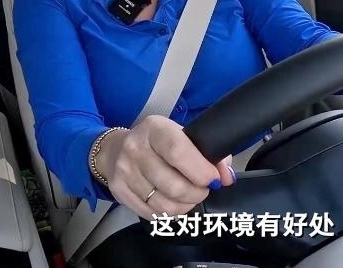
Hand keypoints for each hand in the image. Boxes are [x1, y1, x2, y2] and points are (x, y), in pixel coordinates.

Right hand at [96, 116, 235, 218]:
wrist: (115, 149)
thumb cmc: (156, 142)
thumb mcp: (180, 135)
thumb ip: (207, 151)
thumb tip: (227, 176)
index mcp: (155, 128)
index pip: (178, 152)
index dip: (201, 171)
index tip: (214, 179)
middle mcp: (135, 148)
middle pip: (172, 184)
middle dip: (197, 193)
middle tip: (204, 190)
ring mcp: (124, 171)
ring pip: (163, 203)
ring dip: (185, 206)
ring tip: (191, 198)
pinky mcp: (119, 191)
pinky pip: (151, 213)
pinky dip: (169, 213)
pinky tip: (175, 205)